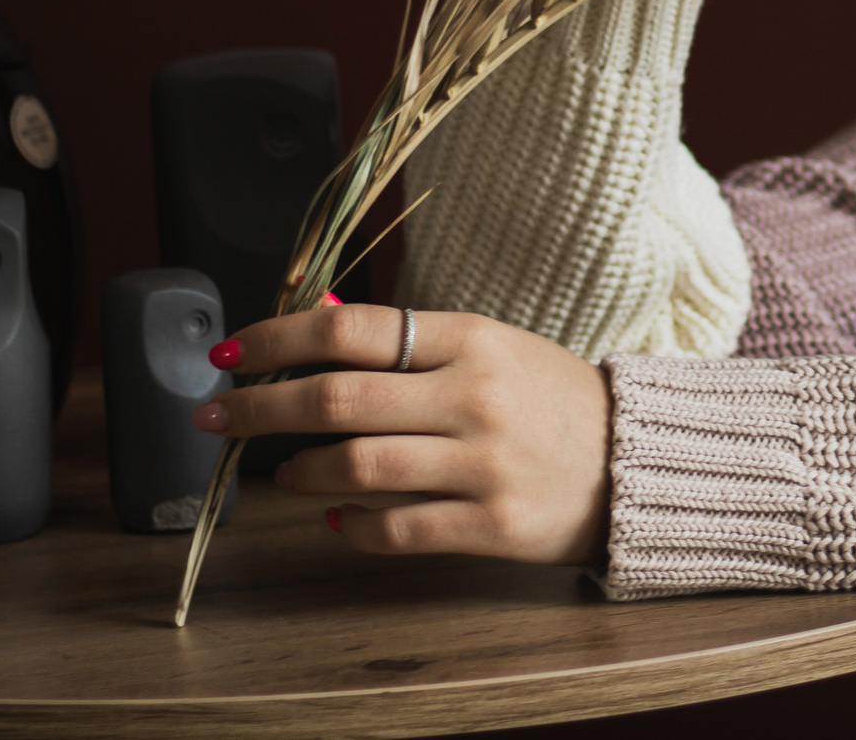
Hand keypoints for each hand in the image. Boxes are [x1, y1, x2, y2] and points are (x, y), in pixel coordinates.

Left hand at [195, 304, 610, 564]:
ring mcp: (484, 464)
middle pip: (337, 400)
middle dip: (260, 409)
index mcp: (472, 339)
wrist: (637, 457)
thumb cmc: (551, 398)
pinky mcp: (493, 525)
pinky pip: (395, 530)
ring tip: (284, 473)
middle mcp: (474, 397)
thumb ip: (411, 344)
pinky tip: (336, 519)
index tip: (231, 353)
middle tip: (218, 417)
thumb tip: (316, 325)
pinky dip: (351, 528)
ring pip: (356, 469)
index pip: (351, 331)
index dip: (276, 340)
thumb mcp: (492, 347)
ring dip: (301, 473)